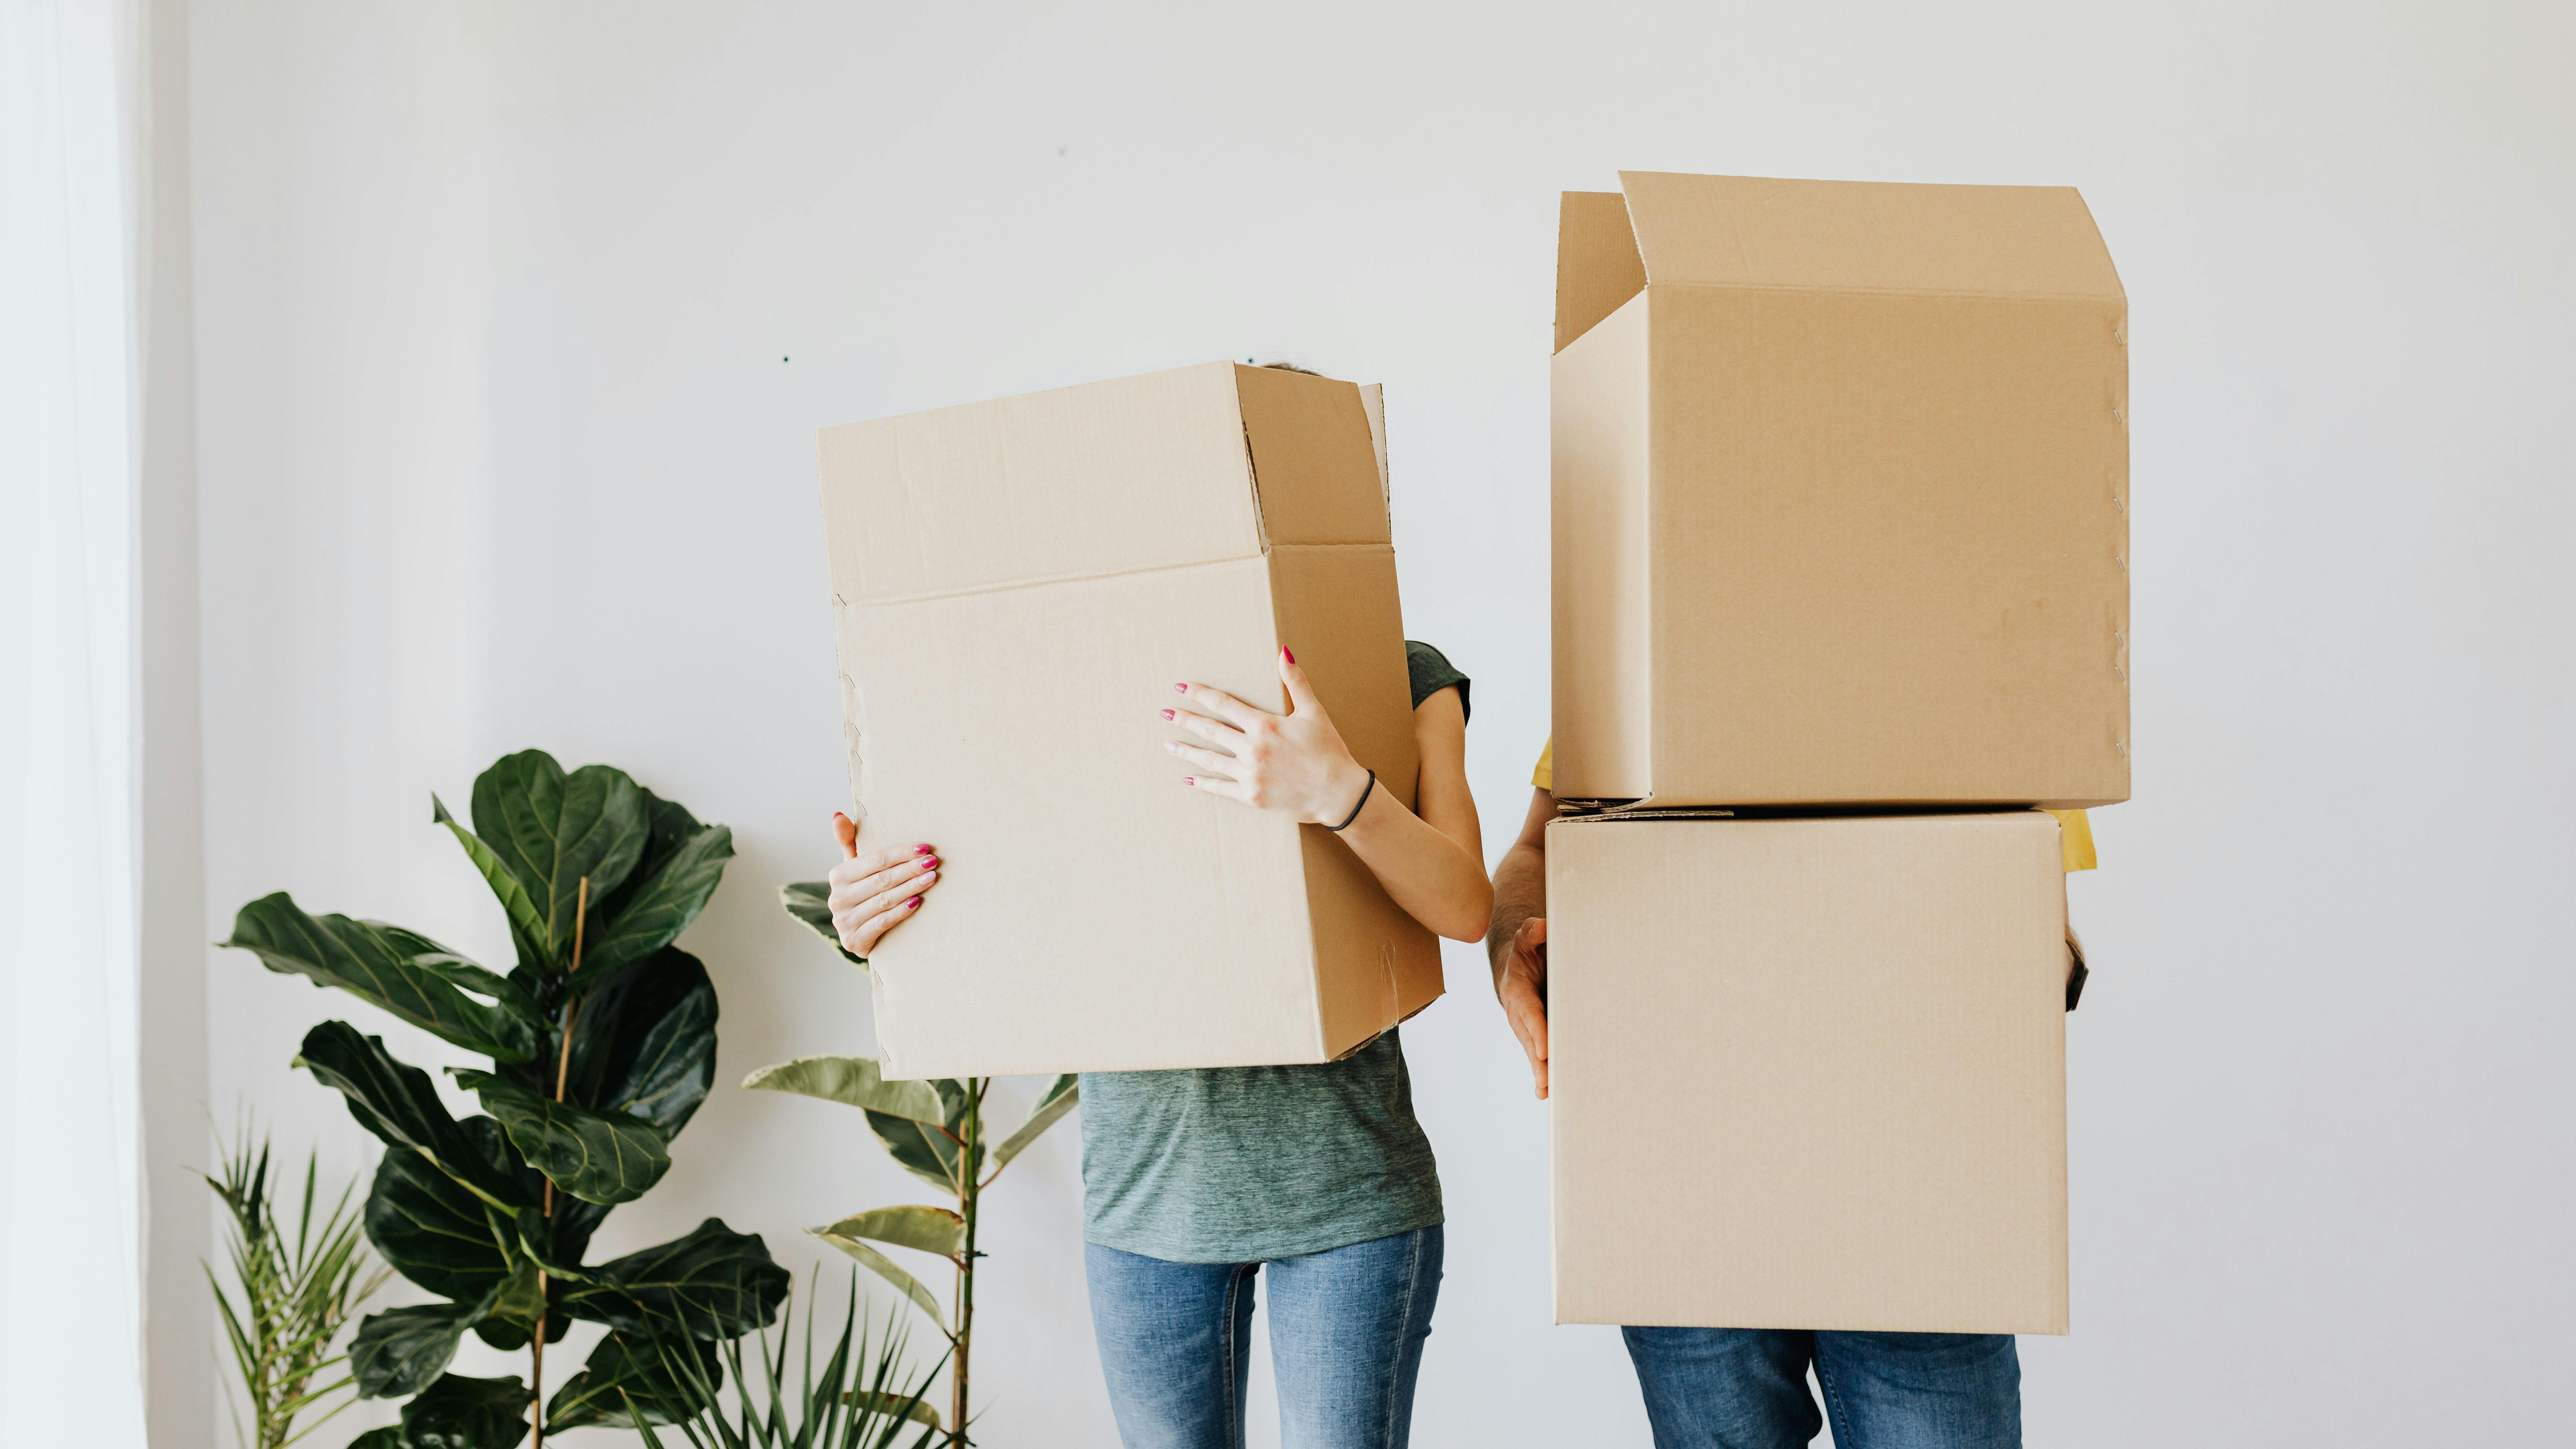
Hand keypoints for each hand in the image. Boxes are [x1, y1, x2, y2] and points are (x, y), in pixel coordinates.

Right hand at [825, 811, 941, 956]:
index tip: (924, 847)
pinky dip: (901, 912)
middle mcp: (838, 898)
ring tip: (931, 878)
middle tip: (933, 862)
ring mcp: (844, 921)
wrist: (857, 932)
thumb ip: (848, 842)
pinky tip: (917, 902)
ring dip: (910, 888)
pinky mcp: (854, 940)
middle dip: (910, 869)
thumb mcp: (854, 868)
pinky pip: (883, 922)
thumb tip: (838, 815)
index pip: (875, 861)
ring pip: (885, 900)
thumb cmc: (862, 893)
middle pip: (882, 879)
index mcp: (838, 876)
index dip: (901, 853)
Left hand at [1164, 649, 1372, 825]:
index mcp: (1265, 725)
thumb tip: (1283, 651)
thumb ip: (1295, 682)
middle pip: (1210, 730)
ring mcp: (1250, 774)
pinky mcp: (1251, 796)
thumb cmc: (1329, 751)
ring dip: (1187, 751)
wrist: (1339, 793)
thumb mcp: (1314, 712)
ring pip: (1210, 760)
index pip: (1224, 704)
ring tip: (1168, 744)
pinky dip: (1203, 784)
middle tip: (1164, 712)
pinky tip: (1189, 780)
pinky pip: (1220, 788)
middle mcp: (1252, 749)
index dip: (1200, 694)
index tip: (1181, 688)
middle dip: (1185, 720)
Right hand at [1496, 916, 1549, 1099]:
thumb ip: (1534, 931)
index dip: (1537, 1030)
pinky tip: (1547, 1093)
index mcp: (1518, 989)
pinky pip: (1538, 1055)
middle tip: (1547, 1080)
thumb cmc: (1529, 949)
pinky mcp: (1535, 1034)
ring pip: (1533, 1051)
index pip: (1529, 1012)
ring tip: (1547, 1092)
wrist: (1519, 964)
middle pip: (1529, 1039)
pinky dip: (1542, 1073)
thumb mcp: (1529, 936)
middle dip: (1538, 1061)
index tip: (1545, 1049)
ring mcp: (1525, 1026)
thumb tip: (1542, 927)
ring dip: (1540, 1072)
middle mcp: (1518, 1012)